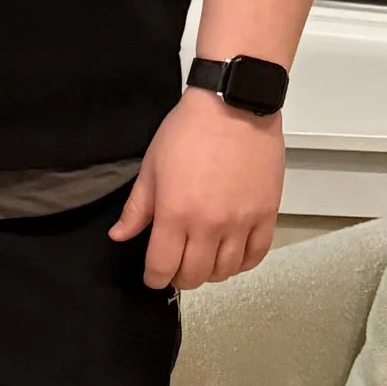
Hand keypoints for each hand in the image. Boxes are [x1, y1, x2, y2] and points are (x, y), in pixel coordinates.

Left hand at [110, 91, 284, 290]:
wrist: (233, 106)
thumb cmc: (190, 130)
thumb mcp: (151, 167)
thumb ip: (137, 208)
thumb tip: (120, 235)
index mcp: (175, 214)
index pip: (162, 267)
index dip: (155, 278)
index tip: (154, 276)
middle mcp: (209, 225)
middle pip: (195, 275)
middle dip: (181, 278)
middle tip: (177, 268)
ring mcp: (241, 221)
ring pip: (226, 271)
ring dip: (212, 273)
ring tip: (204, 260)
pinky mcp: (266, 213)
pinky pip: (257, 254)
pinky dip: (243, 263)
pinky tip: (233, 255)